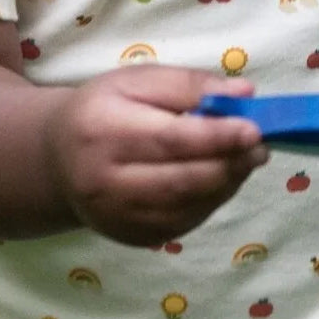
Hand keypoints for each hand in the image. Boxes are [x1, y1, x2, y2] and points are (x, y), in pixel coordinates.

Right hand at [46, 66, 268, 244]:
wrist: (58, 160)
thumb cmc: (104, 111)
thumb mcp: (136, 81)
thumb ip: (189, 84)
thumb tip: (244, 95)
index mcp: (102, 132)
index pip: (168, 140)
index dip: (217, 137)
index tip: (253, 129)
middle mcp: (104, 182)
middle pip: (182, 180)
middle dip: (230, 163)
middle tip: (260, 146)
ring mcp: (117, 216)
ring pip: (189, 206)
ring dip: (227, 183)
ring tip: (246, 159)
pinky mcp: (132, 237)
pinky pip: (186, 222)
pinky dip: (212, 200)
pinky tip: (221, 178)